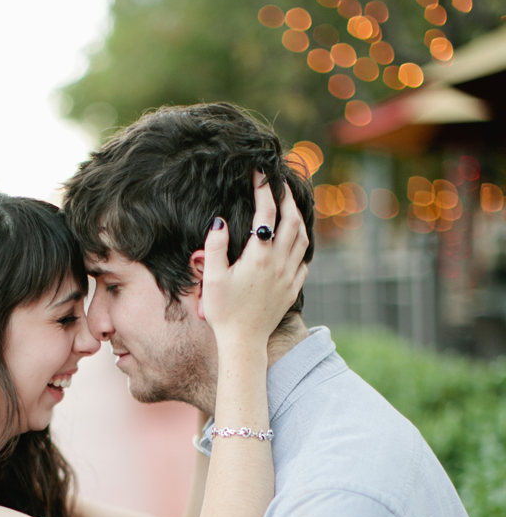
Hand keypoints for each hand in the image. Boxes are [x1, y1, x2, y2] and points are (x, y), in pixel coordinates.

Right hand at [199, 170, 308, 344]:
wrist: (243, 343)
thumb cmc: (223, 312)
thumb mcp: (213, 278)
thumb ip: (215, 246)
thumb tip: (218, 220)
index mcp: (259, 257)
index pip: (265, 213)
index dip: (264, 189)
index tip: (260, 173)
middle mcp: (279, 263)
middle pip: (292, 220)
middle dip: (287, 198)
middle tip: (280, 184)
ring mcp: (289, 276)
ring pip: (303, 238)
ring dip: (298, 218)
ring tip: (290, 207)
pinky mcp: (292, 289)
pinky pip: (303, 260)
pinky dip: (301, 244)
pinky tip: (294, 242)